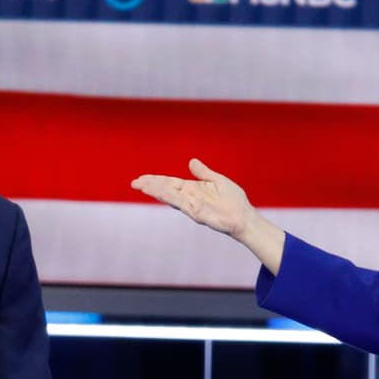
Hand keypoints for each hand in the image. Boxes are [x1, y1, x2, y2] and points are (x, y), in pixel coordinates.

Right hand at [131, 158, 254, 239]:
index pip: (170, 183)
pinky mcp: (197, 213)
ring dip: (156, 191)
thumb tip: (191, 162)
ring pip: (170, 197)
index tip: (141, 178)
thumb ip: (203, 173)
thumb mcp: (217, 181)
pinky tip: (160, 192)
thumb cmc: (234, 201)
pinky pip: (181, 203)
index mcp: (193, 189)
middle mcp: (189, 198)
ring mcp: (192, 206)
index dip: (155, 180)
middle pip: (166, 189)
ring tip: (141, 186)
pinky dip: (170, 197)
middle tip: (134, 182)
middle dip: (150, 186)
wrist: (244, 217)